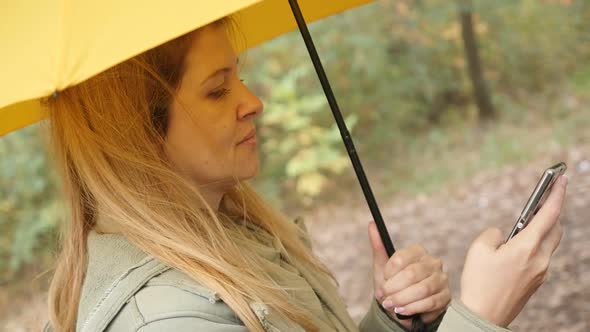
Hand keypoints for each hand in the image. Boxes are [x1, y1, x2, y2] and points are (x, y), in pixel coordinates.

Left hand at [369, 222, 450, 327]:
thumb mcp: (382, 267)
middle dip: (394, 289)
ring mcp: (441, 279)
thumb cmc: (392, 283)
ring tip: (392, 306)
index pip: (401, 259)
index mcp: (417, 251)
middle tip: (385, 298)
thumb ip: (378, 246)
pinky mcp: (446, 296)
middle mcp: (433, 262)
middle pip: (412, 274)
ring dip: (403, 300)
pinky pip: (430, 303)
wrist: (401, 306)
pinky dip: (414, 309)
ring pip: (422, 289)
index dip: (389, 274)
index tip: (383, 281)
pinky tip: (404, 311)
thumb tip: (372, 225)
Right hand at [460, 175, 567, 326]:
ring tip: (529, 221)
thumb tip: (504, 234)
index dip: (556, 195)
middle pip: (555, 229)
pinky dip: (535, 244)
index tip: (563, 179)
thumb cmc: (478, 282)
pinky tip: (519, 245)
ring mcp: (540, 271)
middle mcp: (539, 259)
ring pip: (549, 243)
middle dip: (551, 211)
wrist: (484, 315)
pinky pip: (541, 255)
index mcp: (526, 248)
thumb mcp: (478, 249)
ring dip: (543, 229)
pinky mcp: (536, 280)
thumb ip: (493, 234)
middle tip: (545, 197)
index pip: (548, 215)